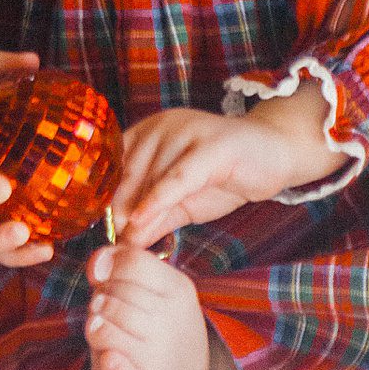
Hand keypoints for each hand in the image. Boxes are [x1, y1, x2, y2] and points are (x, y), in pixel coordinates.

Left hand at [115, 84, 346, 248]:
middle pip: (127, 171)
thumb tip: (123, 244)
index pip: (114, 163)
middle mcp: (164, 125)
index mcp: (151, 131)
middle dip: (118, 210)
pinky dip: (157, 200)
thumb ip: (155, 217)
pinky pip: (178, 177)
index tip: (93, 229)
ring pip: (150, 176)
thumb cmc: (226, 174)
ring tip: (128, 242)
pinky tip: (142, 220)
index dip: (102, 196)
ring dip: (136, 213)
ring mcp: (189, 131)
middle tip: (112, 244)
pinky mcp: (212, 145)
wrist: (275, 153)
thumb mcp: (183, 201)